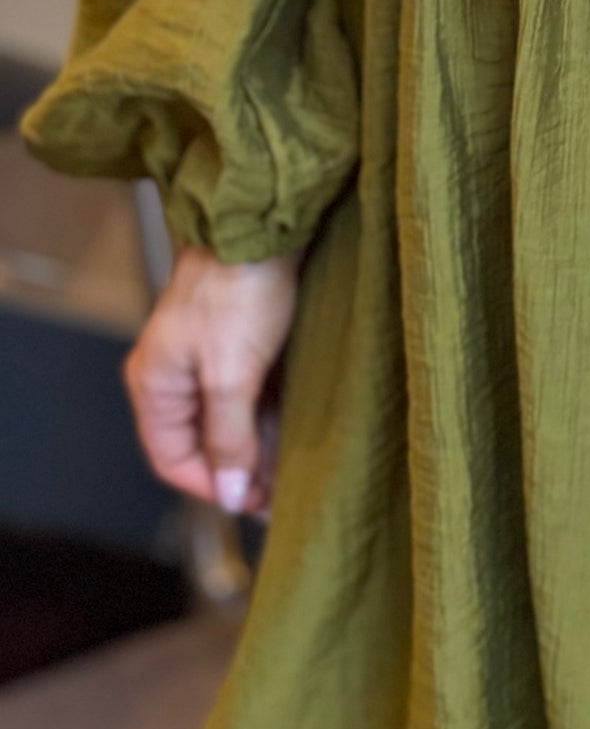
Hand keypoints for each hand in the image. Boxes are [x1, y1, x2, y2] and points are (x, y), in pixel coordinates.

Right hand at [123, 243, 300, 516]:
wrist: (263, 223)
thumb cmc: (239, 288)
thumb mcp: (233, 375)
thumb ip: (229, 437)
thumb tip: (232, 493)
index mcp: (155, 385)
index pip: (172, 459)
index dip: (211, 486)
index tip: (252, 505)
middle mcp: (173, 374)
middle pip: (201, 441)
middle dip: (239, 470)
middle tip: (282, 493)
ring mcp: (205, 357)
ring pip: (227, 419)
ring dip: (258, 444)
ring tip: (294, 468)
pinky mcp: (237, 340)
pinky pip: (246, 393)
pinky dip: (268, 414)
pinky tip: (296, 430)